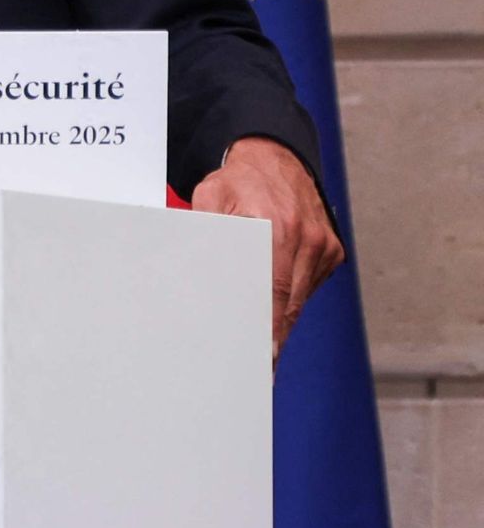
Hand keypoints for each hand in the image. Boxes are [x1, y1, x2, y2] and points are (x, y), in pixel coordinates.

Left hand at [187, 135, 344, 353]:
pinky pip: (308, 286)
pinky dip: (291, 300)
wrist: (276, 158)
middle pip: (289, 303)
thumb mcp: (209, 197)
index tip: (262, 358)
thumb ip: (203, 232)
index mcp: (276, 227)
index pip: (272, 291)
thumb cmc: (238, 181)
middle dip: (272, 338)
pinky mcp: (332, 251)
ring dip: (280, 323)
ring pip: (300, 299)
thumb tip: (195, 270)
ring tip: (260, 353)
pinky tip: (273, 314)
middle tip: (256, 370)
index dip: (268, 329)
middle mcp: (307, 239)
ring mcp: (324, 246)